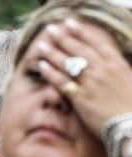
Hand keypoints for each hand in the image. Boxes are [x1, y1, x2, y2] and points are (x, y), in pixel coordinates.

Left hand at [36, 19, 131, 138]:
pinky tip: (41, 65)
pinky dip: (50, 72)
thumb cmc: (131, 107)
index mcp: (117, 65)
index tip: (71, 24)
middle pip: (79, 50)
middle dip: (63, 38)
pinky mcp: (81, 97)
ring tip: (40, 45)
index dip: (82, 32)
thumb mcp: (129, 81)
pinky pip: (62, 81)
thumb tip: (109, 63)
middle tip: (50, 30)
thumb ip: (117, 71)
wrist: (131, 126)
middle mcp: (103, 70)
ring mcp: (92, 83)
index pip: (97, 43)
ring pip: (68, 63)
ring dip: (52, 52)